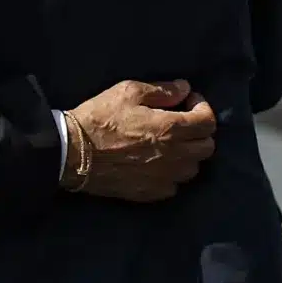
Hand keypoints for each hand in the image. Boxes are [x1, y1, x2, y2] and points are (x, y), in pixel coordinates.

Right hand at [60, 80, 218, 201]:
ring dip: (188, 154)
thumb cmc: (100, 118)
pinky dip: (172, 174)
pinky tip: (157, 164)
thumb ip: (161, 90)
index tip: (188, 102)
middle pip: (207, 148)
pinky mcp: (150, 193)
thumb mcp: (128, 92)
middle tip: (181, 121)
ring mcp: (163, 178)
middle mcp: (174, 156)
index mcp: (170, 129)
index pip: (208, 122)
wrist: (73, 153)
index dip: (203, 108)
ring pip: (193, 169)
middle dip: (199, 131)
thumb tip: (184, 88)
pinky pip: (174, 186)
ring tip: (171, 144)